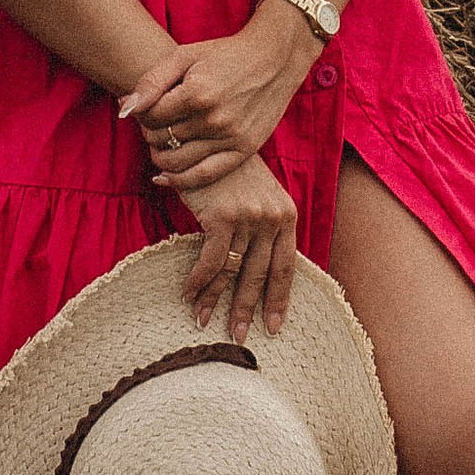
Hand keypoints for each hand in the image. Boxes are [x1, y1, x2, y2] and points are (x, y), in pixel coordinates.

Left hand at [120, 3, 311, 192]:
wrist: (275, 59)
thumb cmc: (226, 54)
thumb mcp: (186, 56)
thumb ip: (152, 81)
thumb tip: (125, 108)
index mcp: (196, 94)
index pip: (149, 117)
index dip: (140, 113)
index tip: (147, 106)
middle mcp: (213, 120)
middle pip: (161, 139)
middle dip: (150, 132)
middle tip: (155, 122)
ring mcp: (230, 138)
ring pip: (177, 161)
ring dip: (160, 155)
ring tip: (160, 143)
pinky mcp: (243, 151)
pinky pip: (204, 176)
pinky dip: (179, 181)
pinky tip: (164, 177)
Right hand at [175, 153, 302, 341]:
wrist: (206, 137)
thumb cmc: (228, 169)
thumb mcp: (256, 195)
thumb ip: (260, 227)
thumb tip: (250, 270)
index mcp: (286, 214)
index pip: (286, 267)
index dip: (279, 299)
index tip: (274, 326)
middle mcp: (272, 218)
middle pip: (260, 275)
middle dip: (247, 309)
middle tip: (239, 337)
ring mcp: (249, 218)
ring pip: (231, 272)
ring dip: (214, 300)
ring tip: (204, 322)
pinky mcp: (224, 217)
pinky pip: (211, 262)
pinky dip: (198, 281)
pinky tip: (188, 295)